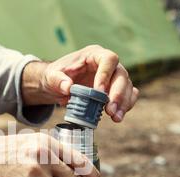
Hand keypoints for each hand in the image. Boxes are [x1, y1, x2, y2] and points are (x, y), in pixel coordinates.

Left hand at [22, 45, 138, 122]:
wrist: (55, 86)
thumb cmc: (55, 76)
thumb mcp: (51, 76)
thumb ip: (57, 80)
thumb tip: (67, 87)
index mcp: (94, 55)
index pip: (108, 59)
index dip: (106, 74)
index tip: (98, 91)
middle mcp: (108, 64)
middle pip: (121, 75)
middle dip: (118, 94)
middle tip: (110, 110)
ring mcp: (113, 77)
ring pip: (127, 87)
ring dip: (123, 103)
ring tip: (115, 118)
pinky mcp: (115, 90)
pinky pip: (128, 96)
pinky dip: (125, 106)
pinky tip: (117, 116)